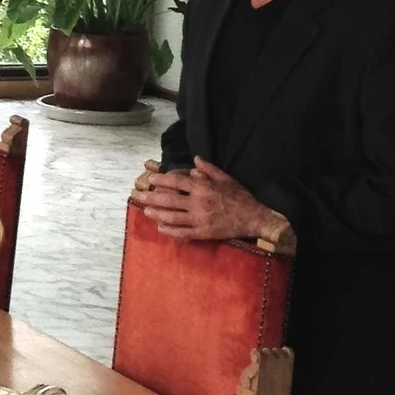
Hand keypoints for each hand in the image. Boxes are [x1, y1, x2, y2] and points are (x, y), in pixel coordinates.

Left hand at [141, 158, 280, 243]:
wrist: (253, 218)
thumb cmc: (240, 197)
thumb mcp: (226, 178)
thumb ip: (208, 169)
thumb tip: (194, 161)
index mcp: (203, 188)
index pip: (177, 182)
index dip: (162, 180)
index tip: (152, 180)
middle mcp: (198, 203)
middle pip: (169, 200)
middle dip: (153, 198)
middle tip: (141, 197)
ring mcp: (199, 219)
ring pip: (172, 217)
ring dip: (157, 214)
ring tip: (147, 211)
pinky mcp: (202, 233)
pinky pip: (182, 233)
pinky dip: (169, 231)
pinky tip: (161, 228)